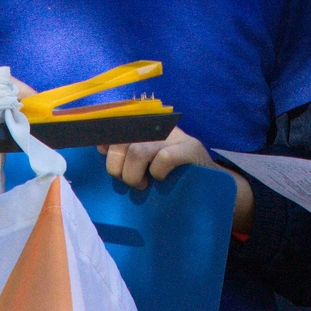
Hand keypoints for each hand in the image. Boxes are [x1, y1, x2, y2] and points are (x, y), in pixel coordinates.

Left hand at [103, 126, 254, 229]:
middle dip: (117, 167)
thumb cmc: (171, 175)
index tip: (103, 155)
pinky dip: (158, 172)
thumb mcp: (146, 161)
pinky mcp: (191, 148)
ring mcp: (175, 136)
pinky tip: (161, 178)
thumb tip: (100, 145)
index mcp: (145, 126)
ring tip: (142, 184)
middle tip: (128, 181)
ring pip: (137, 151)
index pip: (116, 125)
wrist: (210, 185)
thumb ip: (126, 152)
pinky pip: (163, 159)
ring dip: (133, 175)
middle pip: (121, 141)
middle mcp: (158, 126)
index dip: (104, 141)